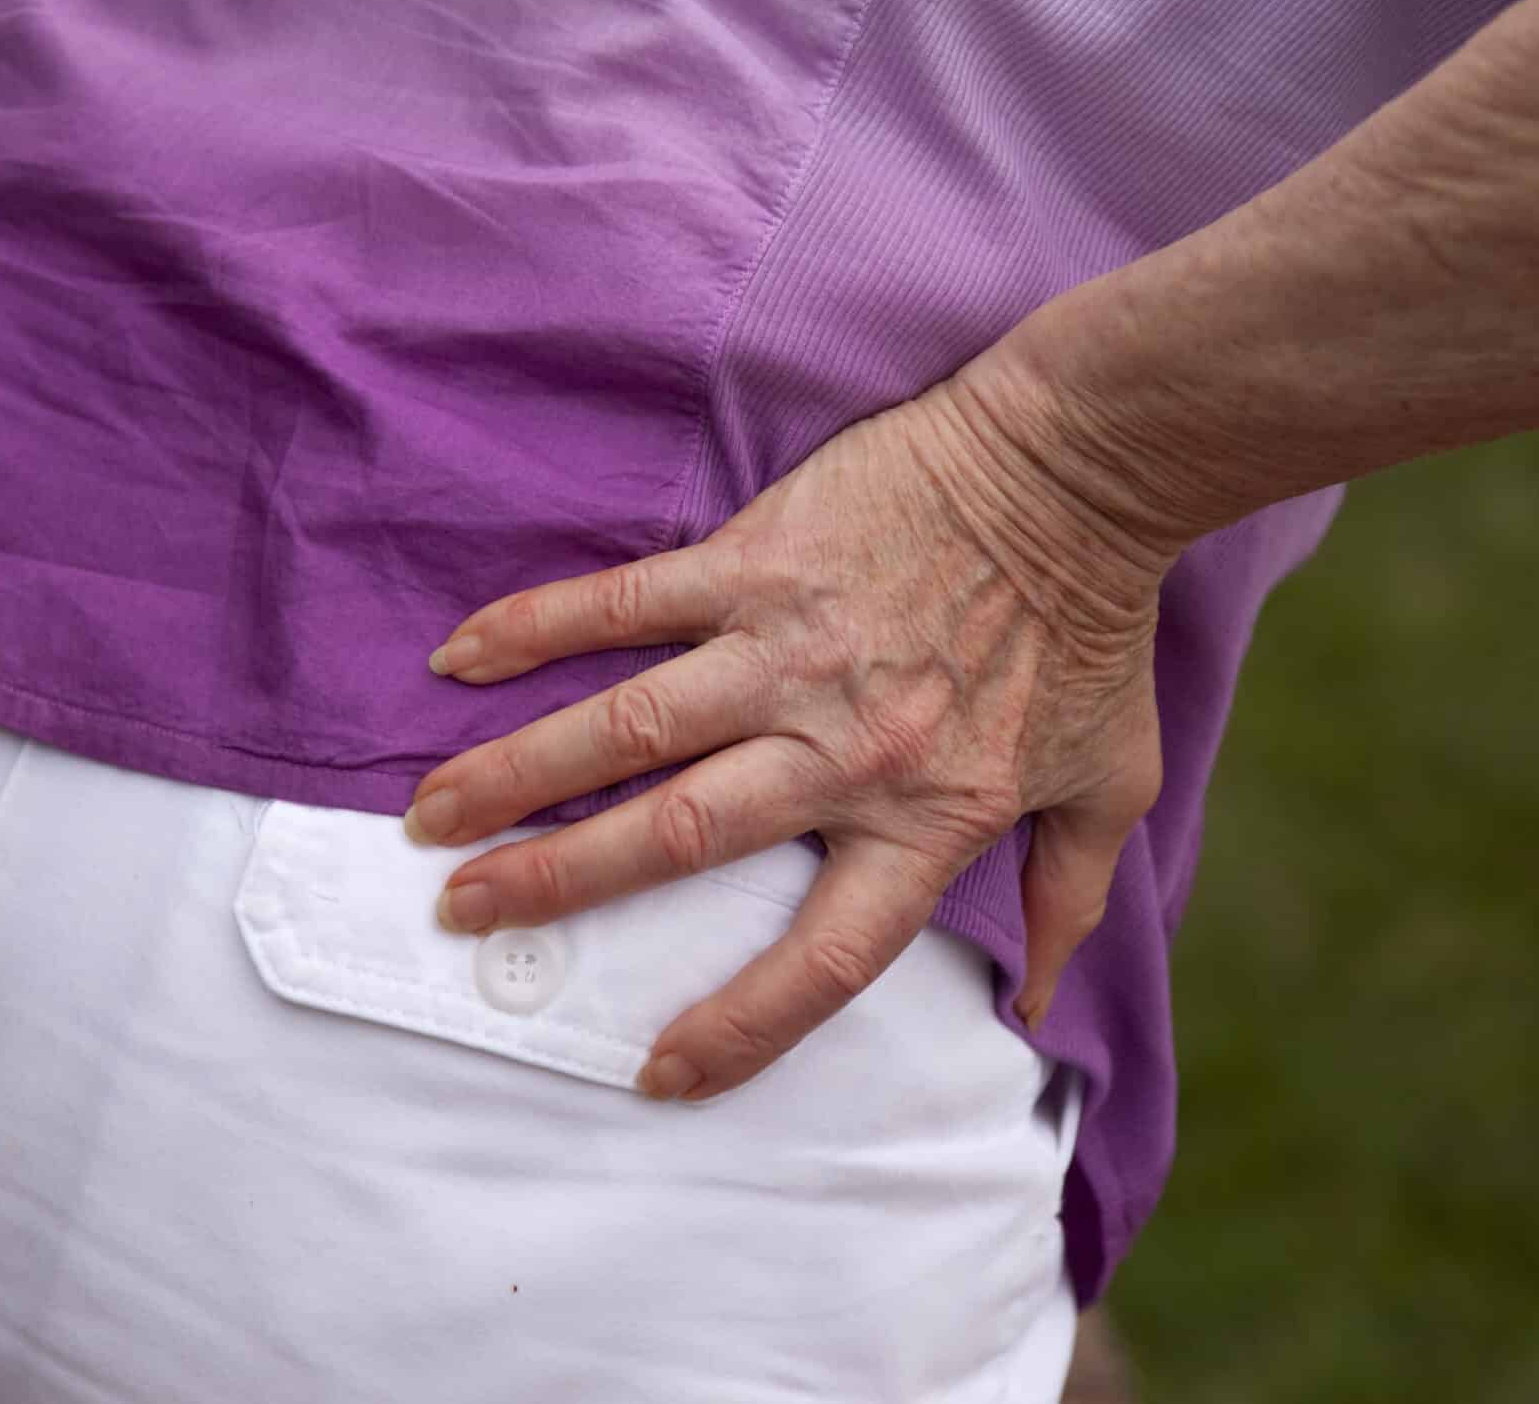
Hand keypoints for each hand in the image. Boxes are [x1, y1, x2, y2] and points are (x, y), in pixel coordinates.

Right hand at [404, 356, 1175, 1100]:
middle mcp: (841, 747)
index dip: (740, 1027)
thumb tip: (1038, 1003)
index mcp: (928, 817)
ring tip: (428, 818)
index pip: (824, 957)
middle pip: (677, 839)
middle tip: (467, 912)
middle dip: (557, 885)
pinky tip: (459, 659)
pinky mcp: (756, 561)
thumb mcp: (1109, 781)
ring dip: (514, 776)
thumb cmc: (1098, 625)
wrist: (1082, 466)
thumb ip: (1070, 897)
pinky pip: (624, 601)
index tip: (659, 1072)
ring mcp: (787, 648)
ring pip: (624, 729)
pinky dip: (535, 628)